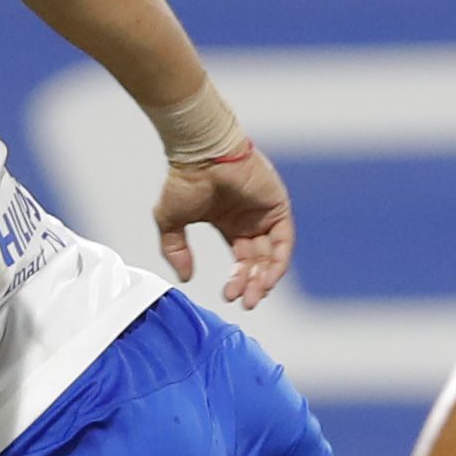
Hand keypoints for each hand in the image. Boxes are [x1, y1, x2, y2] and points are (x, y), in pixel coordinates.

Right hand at [155, 138, 294, 307]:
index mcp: (230, 223)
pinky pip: (284, 240)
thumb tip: (185, 277)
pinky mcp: (277, 206)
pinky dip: (277, 261)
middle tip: (245, 302)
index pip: (241, 259)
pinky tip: (266, 277)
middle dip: (252, 284)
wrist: (201, 154)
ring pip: (272, 254)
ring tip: (255, 294)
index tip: (228, 295)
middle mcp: (250, 220)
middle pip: (258, 261)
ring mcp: (265, 213)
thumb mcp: (172, 222)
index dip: (237, 280)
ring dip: (265, 277)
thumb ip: (176, 250)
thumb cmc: (184, 179)